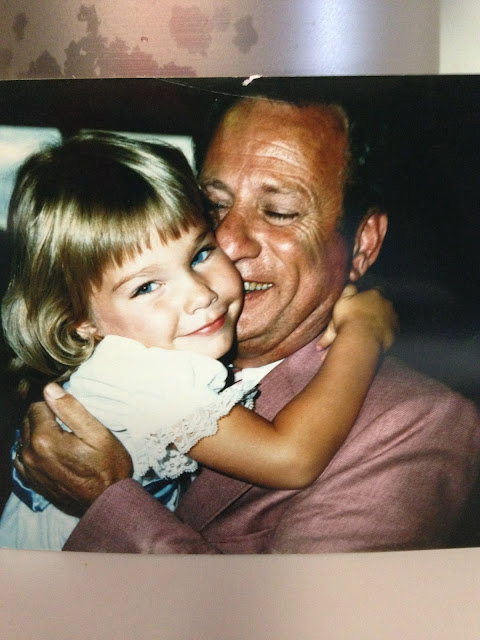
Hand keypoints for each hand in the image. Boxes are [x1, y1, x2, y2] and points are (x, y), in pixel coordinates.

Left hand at [14, 383, 132, 516]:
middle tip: (68, 425)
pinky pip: (22, 456)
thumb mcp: (98, 433)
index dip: (55, 405)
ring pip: (24, 438)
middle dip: (45, 417)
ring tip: (62, 438)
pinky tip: (51, 452)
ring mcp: (29, 470)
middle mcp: (31, 455)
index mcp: (45, 439)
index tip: (71, 413)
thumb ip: (71, 409)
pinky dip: (34, 449)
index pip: (38, 406)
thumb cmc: (108, 467)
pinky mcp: (31, 481)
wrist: (107, 502)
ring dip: (38, 433)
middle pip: (28, 421)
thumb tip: (50, 388)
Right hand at [318, 285, 397, 351]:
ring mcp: (392, 318)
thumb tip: (351, 286)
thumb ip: (349, 291)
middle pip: (384, 303)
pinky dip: (386, 331)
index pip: (377, 289)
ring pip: (389, 316)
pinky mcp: (394, 331)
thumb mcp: (343, 301)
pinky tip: (377, 335)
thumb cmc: (350, 319)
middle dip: (377, 308)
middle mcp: (387, 304)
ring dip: (382, 319)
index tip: (364, 300)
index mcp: (375, 294)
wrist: (360, 339)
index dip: (370, 295)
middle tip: (366, 315)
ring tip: (370, 327)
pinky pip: (392, 330)